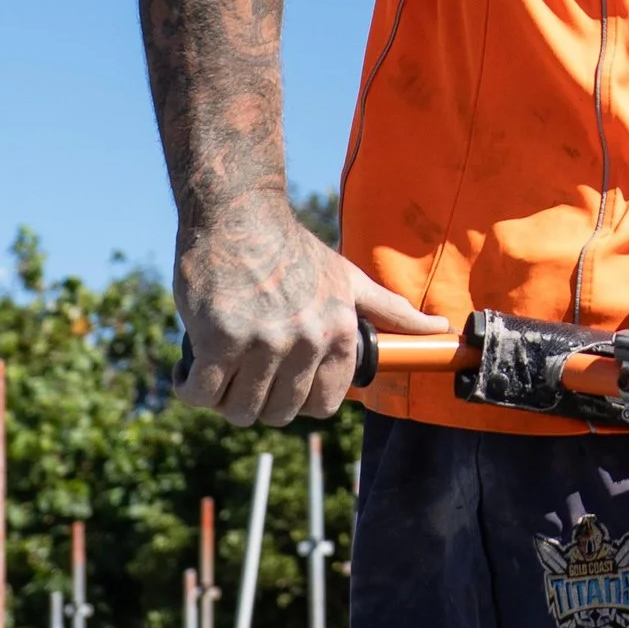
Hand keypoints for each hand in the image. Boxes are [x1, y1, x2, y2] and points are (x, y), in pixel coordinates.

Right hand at [174, 204, 450, 427]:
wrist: (239, 214)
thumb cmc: (292, 249)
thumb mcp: (350, 279)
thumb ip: (392, 311)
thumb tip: (440, 329)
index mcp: (340, 334)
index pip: (322, 406)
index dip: (296, 401)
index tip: (277, 383)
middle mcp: (306, 343)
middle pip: (278, 413)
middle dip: (256, 403)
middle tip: (240, 377)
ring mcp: (262, 343)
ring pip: (240, 409)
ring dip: (222, 400)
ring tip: (214, 372)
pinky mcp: (219, 339)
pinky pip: (202, 393)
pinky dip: (190, 390)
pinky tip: (188, 372)